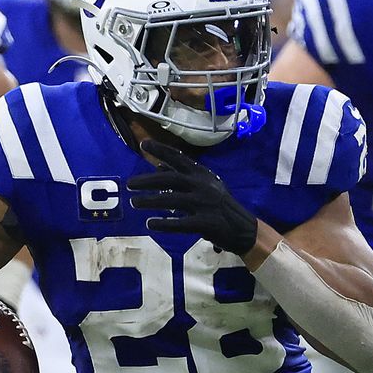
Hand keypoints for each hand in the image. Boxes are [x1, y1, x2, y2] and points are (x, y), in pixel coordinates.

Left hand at [129, 138, 259, 255]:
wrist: (243, 228)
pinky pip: (180, 223)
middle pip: (171, 179)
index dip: (161, 150)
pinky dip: (164, 224)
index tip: (144, 144)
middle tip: (129, 183)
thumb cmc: (221, 206)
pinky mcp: (205, 223)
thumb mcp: (205, 186)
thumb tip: (159, 166)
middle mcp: (203, 186)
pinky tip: (150, 224)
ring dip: (151, 201)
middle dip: (148, 180)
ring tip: (134, 202)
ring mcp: (204, 204)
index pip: (179, 158)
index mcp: (202, 175)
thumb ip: (182, 177)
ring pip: (172, 200)